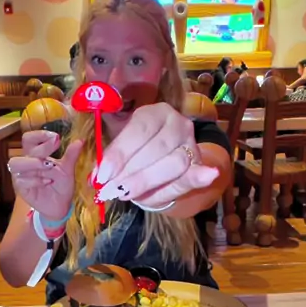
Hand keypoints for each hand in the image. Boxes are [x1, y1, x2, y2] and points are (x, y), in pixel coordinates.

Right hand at [8, 130, 82, 219]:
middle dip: (40, 149)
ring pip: (15, 163)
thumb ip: (71, 155)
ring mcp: (21, 175)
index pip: (29, 138)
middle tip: (55, 151)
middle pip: (23, 149)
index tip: (55, 138)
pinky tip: (48, 182)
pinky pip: (22, 181)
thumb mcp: (68, 169)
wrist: (60, 205)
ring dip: (32, 163)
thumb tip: (81, 140)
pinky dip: (36, 180)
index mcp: (36, 155)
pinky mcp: (21, 188)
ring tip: (47, 167)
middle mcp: (27, 163)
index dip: (39, 135)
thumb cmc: (61, 185)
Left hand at [92, 103, 219, 208]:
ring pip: (174, 163)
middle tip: (110, 189)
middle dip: (130, 172)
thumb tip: (97, 178)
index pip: (138, 130)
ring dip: (147, 181)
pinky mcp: (199, 165)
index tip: (102, 175)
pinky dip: (198, 177)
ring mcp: (191, 144)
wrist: (158, 159)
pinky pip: (193, 175)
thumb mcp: (121, 145)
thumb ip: (112, 158)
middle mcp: (178, 123)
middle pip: (156, 149)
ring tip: (125, 193)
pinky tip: (208, 175)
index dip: (119, 153)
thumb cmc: (136, 150)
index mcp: (155, 112)